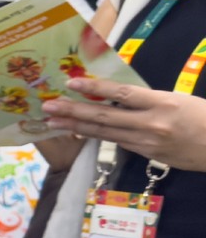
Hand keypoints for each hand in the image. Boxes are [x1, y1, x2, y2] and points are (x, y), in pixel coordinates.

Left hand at [43, 78, 205, 169]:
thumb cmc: (203, 117)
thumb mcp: (178, 99)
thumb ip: (147, 99)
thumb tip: (115, 95)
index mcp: (163, 103)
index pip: (122, 94)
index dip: (95, 88)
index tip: (71, 82)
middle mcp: (151, 124)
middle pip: (105, 116)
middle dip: (73, 111)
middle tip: (47, 106)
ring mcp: (147, 142)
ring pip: (105, 132)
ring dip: (76, 126)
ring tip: (52, 121)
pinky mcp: (147, 155)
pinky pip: (116, 142)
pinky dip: (95, 136)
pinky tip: (77, 132)